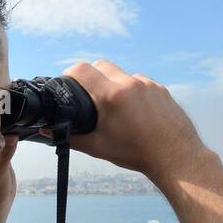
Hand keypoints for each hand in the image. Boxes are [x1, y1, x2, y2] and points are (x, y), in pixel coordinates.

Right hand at [60, 60, 207, 183]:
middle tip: (86, 92)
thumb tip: (47, 132)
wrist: (175, 156)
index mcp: (112, 96)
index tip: (67, 81)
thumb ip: (71, 137)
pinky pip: (139, 83)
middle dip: (91, 75)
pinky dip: (131, 91)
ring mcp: (148, 84)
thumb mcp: (98, 147)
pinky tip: (132, 111)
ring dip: (112, 83)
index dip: (70, 73)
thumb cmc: (136, 154)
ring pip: (121, 74)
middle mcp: (130, 84)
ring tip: (112, 106)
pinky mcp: (160, 89)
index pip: (83, 69)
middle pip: (101, 65)